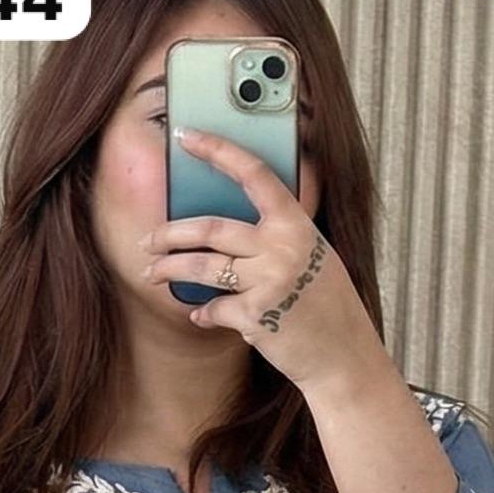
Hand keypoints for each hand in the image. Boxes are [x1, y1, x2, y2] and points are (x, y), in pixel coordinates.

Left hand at [141, 123, 383, 394]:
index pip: (252, 173)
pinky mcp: (256, 317)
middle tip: (148, 240)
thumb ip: (277, 236)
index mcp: (297, 223)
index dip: (217, 150)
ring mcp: (269, 281)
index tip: (186, 136)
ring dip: (169, 270)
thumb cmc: (328, 306)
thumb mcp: (312, 256)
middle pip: (210, 227)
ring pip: (202, 266)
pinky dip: (203, 313)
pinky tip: (200, 316)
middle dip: (169, 234)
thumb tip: (224, 229)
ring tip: (151, 273)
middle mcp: (282, 247)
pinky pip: (214, 309)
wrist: (345, 356)